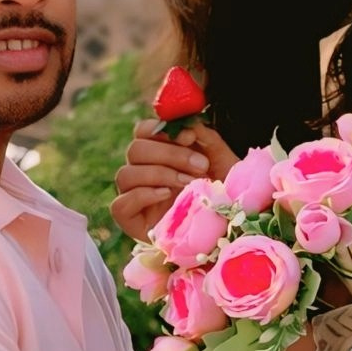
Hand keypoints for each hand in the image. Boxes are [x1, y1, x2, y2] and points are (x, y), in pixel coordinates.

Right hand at [112, 116, 235, 242]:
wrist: (231, 226)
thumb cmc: (224, 191)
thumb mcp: (220, 158)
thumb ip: (204, 135)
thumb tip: (188, 124)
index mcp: (158, 153)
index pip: (142, 131)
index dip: (161, 130)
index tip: (189, 137)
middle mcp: (142, 172)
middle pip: (135, 150)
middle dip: (170, 154)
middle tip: (200, 166)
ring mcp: (133, 196)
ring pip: (125, 174)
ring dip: (160, 175)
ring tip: (189, 184)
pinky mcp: (130, 221)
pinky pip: (120, 204)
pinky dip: (142, 196)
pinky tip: (166, 195)